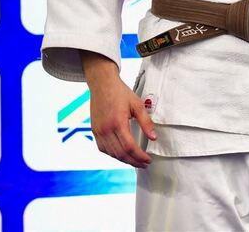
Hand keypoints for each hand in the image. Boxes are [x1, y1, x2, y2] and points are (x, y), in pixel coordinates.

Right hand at [81, 51, 156, 168]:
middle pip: (121, 153)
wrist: (102, 84)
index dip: (140, 157)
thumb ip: (146, 122)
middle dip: (134, 162)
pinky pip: (103, 149)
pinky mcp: (94, 130)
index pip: (130, 147)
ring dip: (124, 160)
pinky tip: (121, 154)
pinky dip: (113, 154)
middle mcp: (106, 129)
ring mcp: (98, 131)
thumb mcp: (137, 104)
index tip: (148, 160)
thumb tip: (153, 138)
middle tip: (144, 164)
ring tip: (135, 161)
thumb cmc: (120, 92)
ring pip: (111, 153)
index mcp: (118, 122)